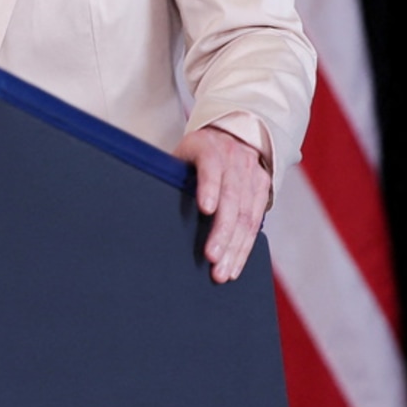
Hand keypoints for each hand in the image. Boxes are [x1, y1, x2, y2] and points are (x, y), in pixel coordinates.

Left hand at [173, 125, 271, 283]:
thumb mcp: (179, 155)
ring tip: (222, 271)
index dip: (208, 187)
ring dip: (235, 247)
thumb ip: (171, 175)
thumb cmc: (194, 153)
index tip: (205, 208)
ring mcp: (251, 173)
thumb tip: (142, 205)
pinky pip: (257, 221)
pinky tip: (235, 265)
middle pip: (232, 198)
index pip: (210, 166)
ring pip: (247, 215)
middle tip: (211, 258)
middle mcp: (233, 158)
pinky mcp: (263, 188)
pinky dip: (246, 246)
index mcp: (207, 147)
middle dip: (222, 231)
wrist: (230, 134)